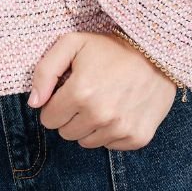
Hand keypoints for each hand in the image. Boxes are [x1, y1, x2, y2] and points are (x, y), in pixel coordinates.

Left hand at [28, 30, 177, 148]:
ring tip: (104, 100)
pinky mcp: (138, 138)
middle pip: (66, 133)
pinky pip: (110, 146)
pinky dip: (111, 132)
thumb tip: (34, 102)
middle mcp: (100, 115)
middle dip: (71, 115)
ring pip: (86, 142)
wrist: (157, 53)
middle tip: (87, 94)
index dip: (55, 104)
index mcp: (80, 93)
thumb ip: (45, 71)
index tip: (68, 91)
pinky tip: (119, 109)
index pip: (48, 119)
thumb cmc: (111, 48)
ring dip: (90, 125)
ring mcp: (121, 129)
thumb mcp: (72, 44)